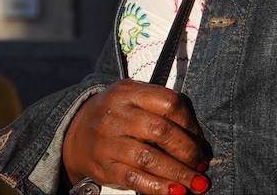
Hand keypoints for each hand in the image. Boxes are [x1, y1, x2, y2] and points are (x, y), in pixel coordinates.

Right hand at [63, 80, 210, 194]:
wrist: (75, 133)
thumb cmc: (117, 117)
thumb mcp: (134, 100)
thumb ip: (163, 112)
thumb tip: (199, 143)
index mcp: (129, 92)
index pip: (170, 103)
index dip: (191, 125)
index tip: (200, 142)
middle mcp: (117, 114)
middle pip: (162, 131)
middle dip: (188, 151)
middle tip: (201, 165)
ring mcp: (108, 140)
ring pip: (150, 158)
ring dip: (179, 173)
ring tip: (197, 184)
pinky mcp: (104, 166)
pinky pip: (135, 179)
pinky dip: (159, 187)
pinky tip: (175, 192)